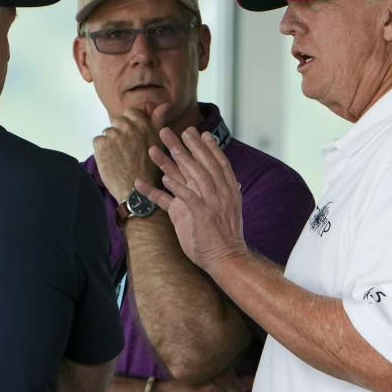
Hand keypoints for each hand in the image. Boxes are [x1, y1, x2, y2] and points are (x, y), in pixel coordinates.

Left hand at [93, 103, 169, 201]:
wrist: (136, 192)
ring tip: (119, 158)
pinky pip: (98, 141)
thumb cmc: (149, 169)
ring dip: (111, 143)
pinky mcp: (101, 145)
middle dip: (120, 133)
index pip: (131, 112)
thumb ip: (159, 121)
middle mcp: (129, 128)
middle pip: (117, 121)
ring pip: (107, 132)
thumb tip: (164, 104)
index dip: (130, 123)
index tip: (132, 136)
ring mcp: (114, 135)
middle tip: (126, 150)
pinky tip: (110, 161)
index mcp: (144, 125)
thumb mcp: (158, 143)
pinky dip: (101, 151)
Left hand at [136, 127, 247, 272]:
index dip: (208, 147)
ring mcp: (212, 203)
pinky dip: (176, 187)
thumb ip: (220, 194)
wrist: (227, 260)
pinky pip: (187, 198)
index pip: (218, 163)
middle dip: (187, 146)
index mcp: (227, 191)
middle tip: (173, 131)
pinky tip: (164, 177)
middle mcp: (221, 193)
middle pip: (202, 164)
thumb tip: (230, 182)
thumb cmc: (222, 238)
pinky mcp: (202, 216)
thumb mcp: (225, 211)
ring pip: (193, 176)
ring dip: (176, 161)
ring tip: (161, 148)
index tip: (199, 133)